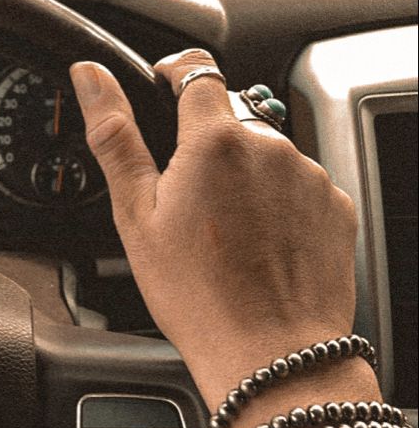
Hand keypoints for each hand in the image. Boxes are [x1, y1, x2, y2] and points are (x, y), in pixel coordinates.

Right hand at [70, 49, 358, 408]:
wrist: (273, 356)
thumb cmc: (199, 297)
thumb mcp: (136, 216)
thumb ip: (114, 136)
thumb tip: (90, 76)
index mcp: (214, 140)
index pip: (196, 71)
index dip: (176, 75)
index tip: (166, 88)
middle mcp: (269, 146)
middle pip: (231, 122)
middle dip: (209, 149)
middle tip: (190, 204)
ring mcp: (309, 175)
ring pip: (267, 156)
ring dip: (247, 178)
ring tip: (228, 235)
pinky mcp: (335, 205)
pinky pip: (301, 187)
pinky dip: (281, 205)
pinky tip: (261, 246)